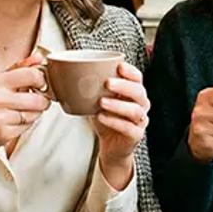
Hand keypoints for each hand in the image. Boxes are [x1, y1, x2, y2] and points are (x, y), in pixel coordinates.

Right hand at [0, 53, 50, 178]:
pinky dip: (26, 125)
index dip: (41, 80)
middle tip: (39, 100)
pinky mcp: (3, 133)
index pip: (31, 75)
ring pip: (34, 114)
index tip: (40, 84)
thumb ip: (19, 68)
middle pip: (37, 99)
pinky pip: (27, 127)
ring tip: (23, 111)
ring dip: (35, 113)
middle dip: (43, 101)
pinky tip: (15, 121)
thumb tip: (39, 58)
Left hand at [94, 61, 149, 190]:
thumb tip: (71, 74)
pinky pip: (128, 128)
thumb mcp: (98, 101)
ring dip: (118, 104)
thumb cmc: (106, 118)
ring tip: (102, 102)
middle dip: (124, 86)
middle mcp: (141, 105)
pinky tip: (102, 117)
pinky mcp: (136, 135)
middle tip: (107, 83)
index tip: (119, 66)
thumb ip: (93, 88)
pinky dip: (114, 121)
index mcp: (133, 92)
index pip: (137, 78)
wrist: (110, 145)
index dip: (130, 71)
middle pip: (138, 92)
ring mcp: (140, 120)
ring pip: (135, 110)